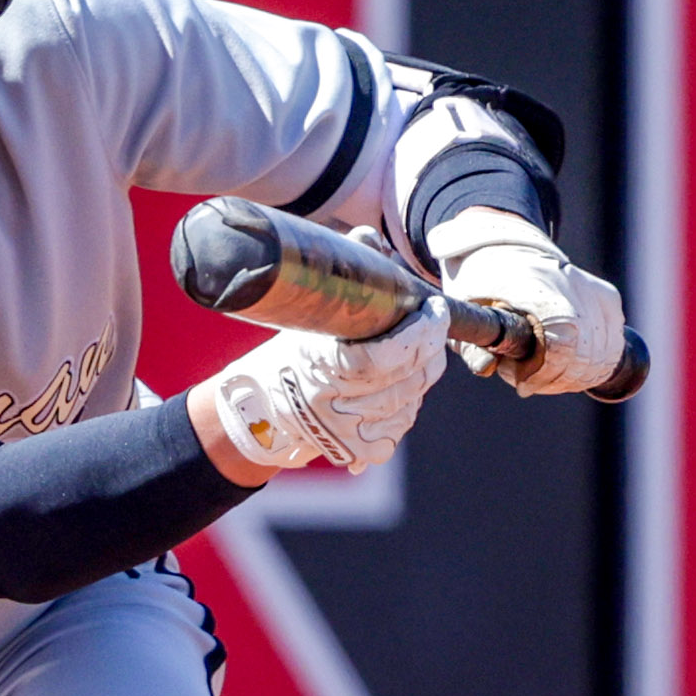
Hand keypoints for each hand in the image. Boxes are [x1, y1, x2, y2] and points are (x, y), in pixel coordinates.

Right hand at [206, 296, 449, 474]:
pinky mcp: (360, 452)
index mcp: (317, 366)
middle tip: (434, 321)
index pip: (384, 356)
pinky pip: (404, 421)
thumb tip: (371, 243)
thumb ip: (342, 276)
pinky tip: (405, 379)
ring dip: (424, 370)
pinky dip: (411, 398)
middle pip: (407, 377)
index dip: (420, 332)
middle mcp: (332, 405)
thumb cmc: (287, 354)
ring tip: (422, 347)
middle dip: (430, 345)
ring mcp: (347, 434)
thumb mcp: (306, 316)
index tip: (433, 308)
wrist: (260, 412)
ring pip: (412, 399)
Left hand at [428, 208, 623, 395]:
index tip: (524, 385)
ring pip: (605, 347)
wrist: (503, 249)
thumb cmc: (479, 285)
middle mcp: (567, 281)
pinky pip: (612, 337)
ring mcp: (589, 287)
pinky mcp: (604, 294)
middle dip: (560, 377)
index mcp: (531, 283)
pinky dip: (598, 358)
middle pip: (584, 348)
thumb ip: (473, 345)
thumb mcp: (467, 313)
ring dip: (580, 373)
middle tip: (533, 383)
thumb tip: (487, 369)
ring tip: (550, 377)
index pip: (561, 339)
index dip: (547, 371)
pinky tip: (572, 364)